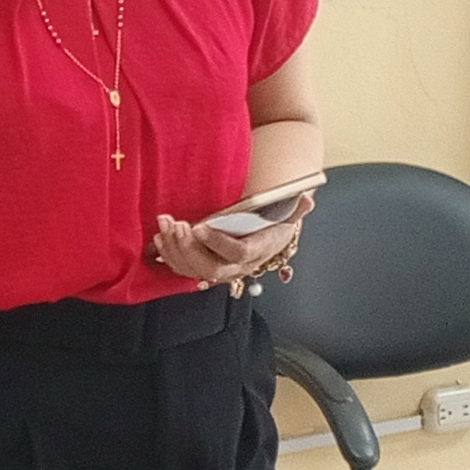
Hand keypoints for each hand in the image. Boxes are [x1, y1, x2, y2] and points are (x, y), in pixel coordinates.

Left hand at [150, 192, 310, 290]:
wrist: (263, 239)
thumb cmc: (271, 224)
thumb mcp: (286, 215)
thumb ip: (296, 208)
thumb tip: (308, 200)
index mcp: (256, 252)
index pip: (237, 253)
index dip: (218, 243)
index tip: (201, 226)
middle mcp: (236, 268)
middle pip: (210, 267)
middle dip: (190, 248)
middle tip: (178, 225)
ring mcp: (218, 270)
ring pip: (193, 269)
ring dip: (175, 249)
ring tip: (166, 225)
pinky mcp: (202, 268)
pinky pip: (183, 269)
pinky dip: (168, 255)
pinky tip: (160, 237)